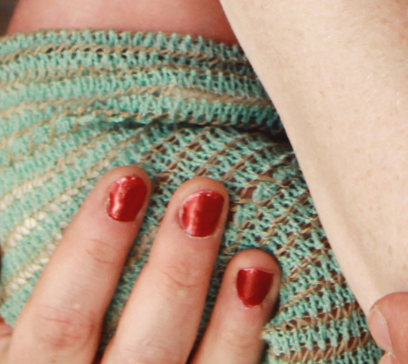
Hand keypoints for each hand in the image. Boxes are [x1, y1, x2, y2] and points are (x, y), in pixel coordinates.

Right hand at [0, 169, 278, 363]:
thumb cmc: (56, 358)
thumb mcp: (26, 342)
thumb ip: (17, 298)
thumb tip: (18, 227)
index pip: (59, 321)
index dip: (88, 253)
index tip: (127, 179)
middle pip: (141, 348)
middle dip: (175, 272)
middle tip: (204, 193)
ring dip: (229, 318)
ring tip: (255, 255)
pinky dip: (247, 343)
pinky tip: (266, 293)